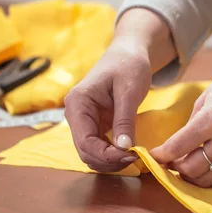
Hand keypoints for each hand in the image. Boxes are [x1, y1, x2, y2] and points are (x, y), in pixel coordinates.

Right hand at [64, 8, 175, 172]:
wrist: (129, 52)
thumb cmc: (129, 64)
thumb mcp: (130, 90)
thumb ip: (124, 119)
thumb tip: (123, 149)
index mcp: (78, 103)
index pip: (85, 141)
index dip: (107, 155)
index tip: (131, 156)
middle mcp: (75, 114)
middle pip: (86, 152)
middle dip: (109, 160)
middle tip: (136, 159)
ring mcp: (84, 120)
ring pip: (91, 153)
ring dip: (111, 160)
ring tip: (135, 156)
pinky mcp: (95, 124)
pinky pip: (99, 147)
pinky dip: (113, 154)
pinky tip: (130, 152)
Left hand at [149, 48, 211, 186]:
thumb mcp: (208, 95)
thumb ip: (193, 121)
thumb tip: (181, 142)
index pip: (178, 147)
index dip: (160, 155)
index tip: (152, 156)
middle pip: (190, 169)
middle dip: (174, 167)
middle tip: (169, 160)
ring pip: (207, 179)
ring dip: (191, 175)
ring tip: (185, 165)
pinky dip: (210, 173)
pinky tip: (205, 163)